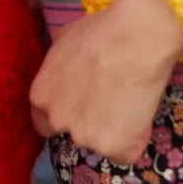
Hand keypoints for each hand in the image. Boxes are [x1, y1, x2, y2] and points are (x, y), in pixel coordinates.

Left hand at [28, 0, 182, 164]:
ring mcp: (84, 137)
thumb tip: (67, 67)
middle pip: (74, 133)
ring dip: (114, 129)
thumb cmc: (100, 31)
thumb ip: (59, 67)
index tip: (83, 106)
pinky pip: (126, 152)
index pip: (44, 123)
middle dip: (90, 122)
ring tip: (130, 99)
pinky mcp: (113, 147)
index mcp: (41, 97)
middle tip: (111, 100)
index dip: (67, 114)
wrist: (134, 38)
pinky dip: (136, 138)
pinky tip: (141, 113)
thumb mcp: (64, 41)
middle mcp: (57, 121)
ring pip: (101, 142)